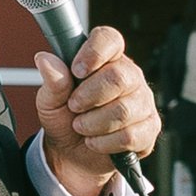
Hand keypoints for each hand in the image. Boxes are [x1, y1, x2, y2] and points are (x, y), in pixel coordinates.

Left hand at [32, 27, 159, 195]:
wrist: (73, 155)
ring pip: (124, 110)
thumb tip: (45, 59)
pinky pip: (130, 135)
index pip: (109, 39)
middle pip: (118, 76)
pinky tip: (96, 141)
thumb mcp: (50, 101)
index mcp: (106, 60)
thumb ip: (52, 81)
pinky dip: (105, 142)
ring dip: (94, 123)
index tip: (76, 70)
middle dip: (89, 96)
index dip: (94, 52)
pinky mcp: (149, 128)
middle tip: (74, 106)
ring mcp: (143, 102)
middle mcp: (129, 77)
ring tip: (82, 127)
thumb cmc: (65, 120)